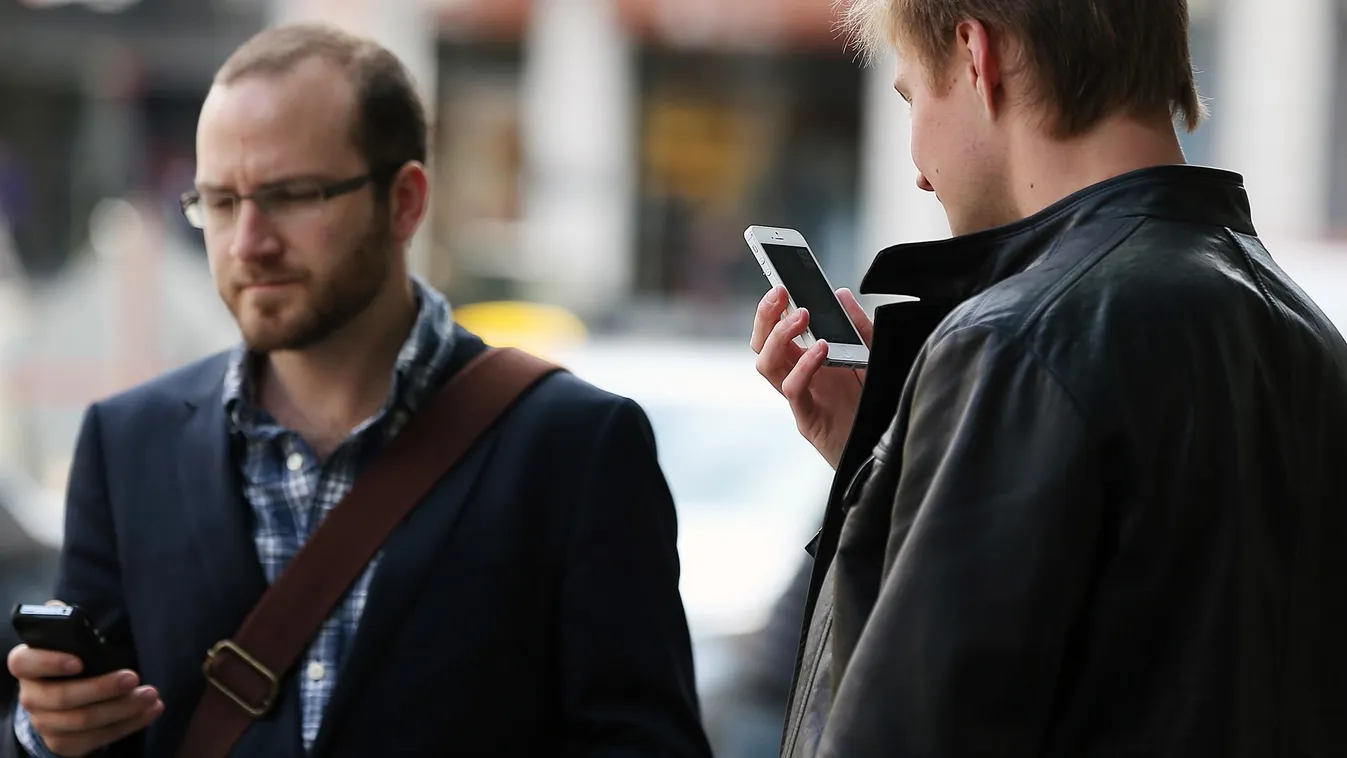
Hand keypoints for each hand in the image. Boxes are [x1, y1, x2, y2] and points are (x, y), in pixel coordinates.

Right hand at [8, 605, 161, 757]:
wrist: (70, 696)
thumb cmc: (77, 658)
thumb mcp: (72, 639)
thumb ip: (68, 623)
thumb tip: (63, 607)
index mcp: (29, 666)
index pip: (24, 662)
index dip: (49, 662)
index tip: (80, 661)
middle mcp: (32, 696)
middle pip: (61, 697)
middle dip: (101, 688)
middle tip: (133, 677)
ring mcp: (46, 723)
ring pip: (83, 721)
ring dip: (122, 708)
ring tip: (151, 696)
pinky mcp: (64, 743)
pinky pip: (96, 738)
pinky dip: (128, 725)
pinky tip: (150, 712)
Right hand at [751, 286, 874, 468]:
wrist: (888, 447)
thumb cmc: (875, 404)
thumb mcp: (873, 356)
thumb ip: (859, 327)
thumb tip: (841, 294)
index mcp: (808, 361)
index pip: (778, 330)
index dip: (771, 307)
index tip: (778, 281)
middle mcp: (798, 377)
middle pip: (763, 344)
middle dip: (765, 315)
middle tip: (780, 291)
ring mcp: (801, 398)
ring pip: (767, 364)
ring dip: (778, 336)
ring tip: (801, 315)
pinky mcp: (808, 419)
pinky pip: (794, 390)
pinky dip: (803, 366)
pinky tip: (822, 349)